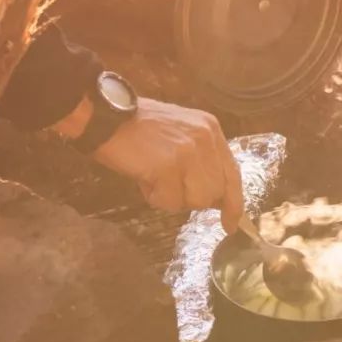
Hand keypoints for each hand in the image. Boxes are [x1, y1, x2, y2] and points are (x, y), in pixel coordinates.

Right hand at [89, 96, 243, 229]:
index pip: (232, 173)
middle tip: (166, 181)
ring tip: (154, 177)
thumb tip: (214, 198)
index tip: (231, 224)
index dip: (233, 202)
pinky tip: (144, 178)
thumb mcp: (180, 134)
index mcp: (210, 129)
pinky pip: (170, 201)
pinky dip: (155, 197)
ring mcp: (188, 152)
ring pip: (196, 200)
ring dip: (172, 197)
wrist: (107, 117)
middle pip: (214, 193)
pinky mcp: (169, 166)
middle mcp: (205, 138)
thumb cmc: (139, 129)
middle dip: (190, 196)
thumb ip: (200, 160)